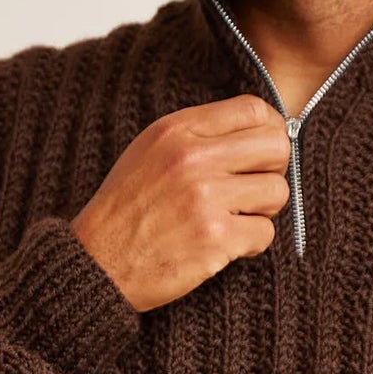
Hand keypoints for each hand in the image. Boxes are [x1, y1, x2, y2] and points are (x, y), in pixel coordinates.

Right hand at [70, 94, 291, 312]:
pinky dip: (250, 244)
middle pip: (276, 147)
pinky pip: (265, 233)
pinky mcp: (215, 239)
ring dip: (263, 211)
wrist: (96, 264)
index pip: (253, 109)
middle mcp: (192, 158)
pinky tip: (223, 245)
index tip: (259, 154)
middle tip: (253, 190)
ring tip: (234, 219)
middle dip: (273, 170)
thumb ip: (197, 135)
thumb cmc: (125, 210)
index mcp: (177, 130)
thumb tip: (254, 131)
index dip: (268, 131)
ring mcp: (205, 198)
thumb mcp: (149, 151)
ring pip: (277, 192)